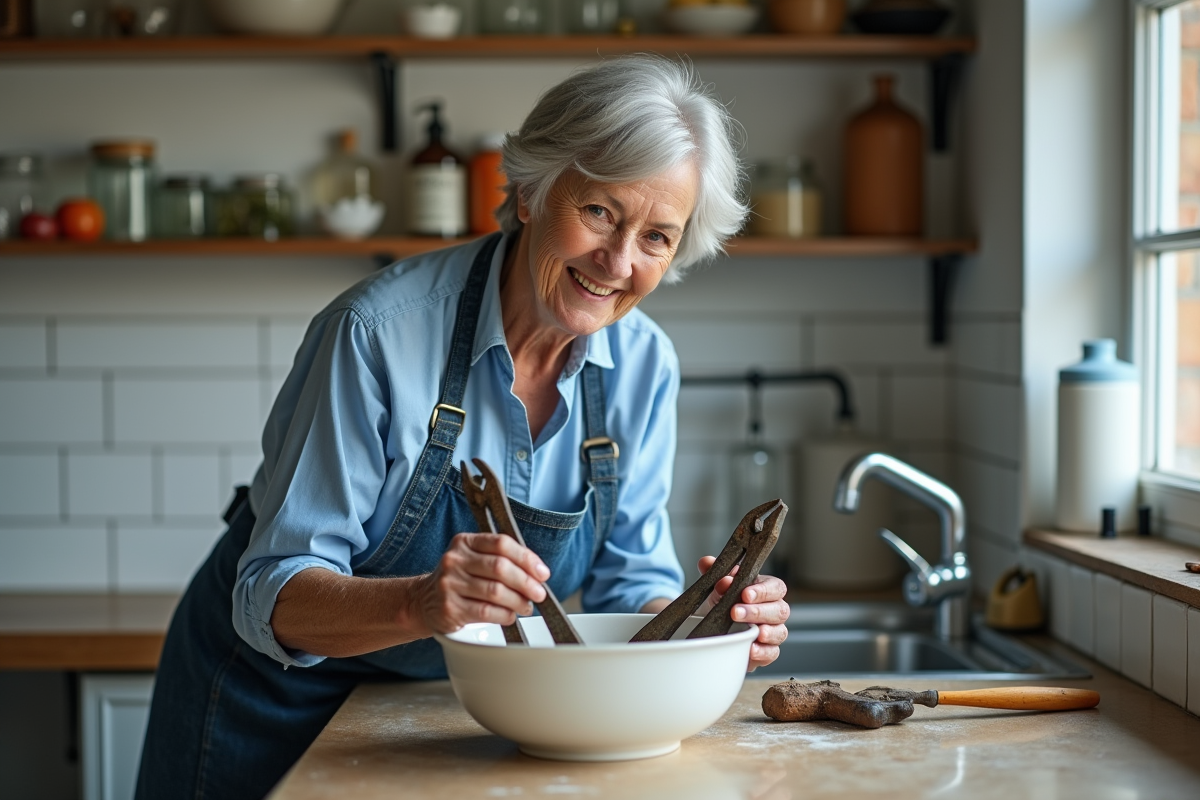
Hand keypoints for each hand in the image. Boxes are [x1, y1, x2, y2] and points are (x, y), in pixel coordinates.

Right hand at [411, 533, 549, 634]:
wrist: (424, 600)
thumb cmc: (460, 579)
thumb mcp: (474, 560)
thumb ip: (502, 560)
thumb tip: (537, 574)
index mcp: (464, 542)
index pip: (501, 544)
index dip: (527, 558)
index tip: (542, 573)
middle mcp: (454, 560)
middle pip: (500, 567)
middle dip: (526, 582)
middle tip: (539, 593)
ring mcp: (449, 584)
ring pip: (495, 592)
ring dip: (518, 601)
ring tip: (526, 606)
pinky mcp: (450, 608)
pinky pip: (486, 612)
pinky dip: (504, 615)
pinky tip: (510, 615)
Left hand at [697, 555, 788, 671]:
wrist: (716, 628)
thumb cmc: (723, 602)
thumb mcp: (717, 587)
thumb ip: (715, 573)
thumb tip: (706, 563)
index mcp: (766, 590)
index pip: (775, 587)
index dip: (763, 591)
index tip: (745, 594)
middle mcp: (773, 610)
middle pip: (780, 610)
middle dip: (758, 612)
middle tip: (735, 612)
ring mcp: (773, 632)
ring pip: (780, 632)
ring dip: (766, 632)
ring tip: (753, 633)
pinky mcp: (767, 651)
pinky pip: (772, 653)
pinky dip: (762, 652)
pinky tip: (751, 650)